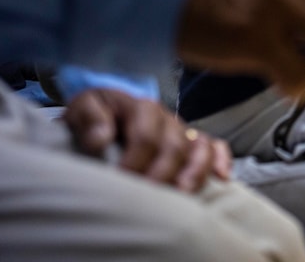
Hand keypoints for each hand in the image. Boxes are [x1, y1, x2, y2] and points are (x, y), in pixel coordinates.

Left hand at [64, 89, 231, 192]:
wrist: (104, 112)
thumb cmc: (95, 115)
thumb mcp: (84, 106)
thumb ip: (89, 117)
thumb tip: (101, 140)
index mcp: (142, 108)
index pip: (145, 137)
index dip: (134, 163)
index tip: (120, 183)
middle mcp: (167, 119)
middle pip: (175, 146)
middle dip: (162, 174)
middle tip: (148, 199)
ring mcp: (182, 130)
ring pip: (199, 148)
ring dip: (195, 171)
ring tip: (184, 192)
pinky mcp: (192, 141)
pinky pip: (215, 146)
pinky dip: (221, 160)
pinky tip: (221, 178)